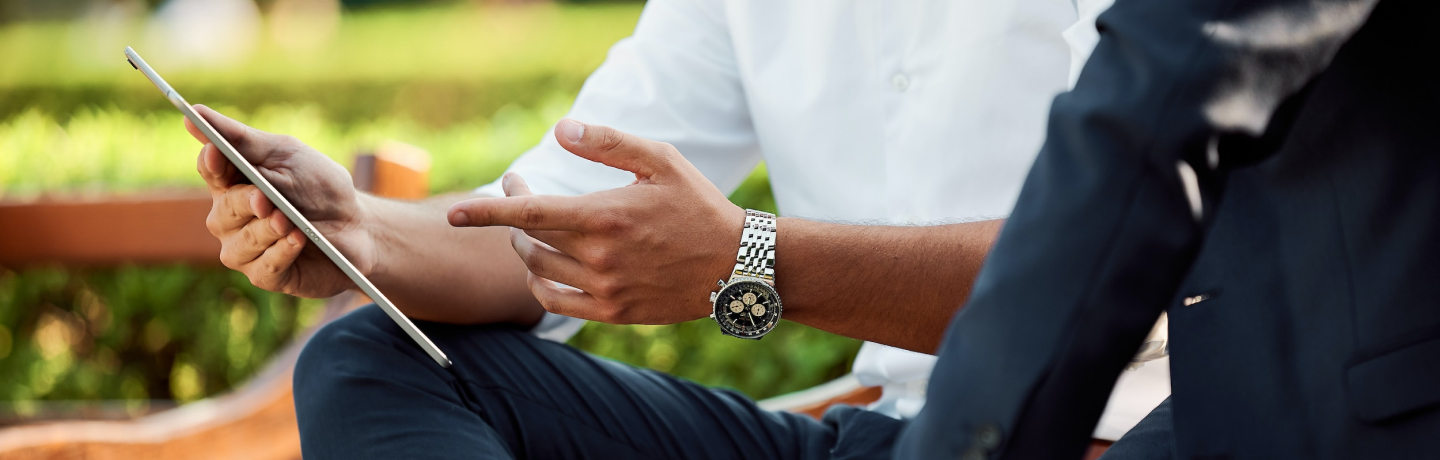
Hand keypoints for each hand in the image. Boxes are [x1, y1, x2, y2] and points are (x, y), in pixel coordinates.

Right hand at [187, 105, 371, 297]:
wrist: (359, 227)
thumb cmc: (320, 187)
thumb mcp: (287, 155)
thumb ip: (243, 139)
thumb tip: (195, 112)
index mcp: (233, 182)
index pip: (210, 169)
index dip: (212, 162)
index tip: (218, 152)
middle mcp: (231, 218)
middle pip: (223, 210)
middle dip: (245, 203)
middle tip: (265, 199)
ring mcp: (245, 249)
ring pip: (240, 243)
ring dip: (268, 230)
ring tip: (291, 222)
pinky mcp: (267, 275)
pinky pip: (263, 268)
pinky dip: (282, 252)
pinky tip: (299, 240)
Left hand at [447, 119, 744, 323]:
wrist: (736, 265)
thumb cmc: (698, 205)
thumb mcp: (660, 161)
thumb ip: (608, 143)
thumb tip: (560, 130)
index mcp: (604, 216)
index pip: (529, 213)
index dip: (486, 212)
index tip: (454, 213)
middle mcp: (599, 257)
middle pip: (529, 239)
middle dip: (512, 215)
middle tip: (520, 191)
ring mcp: (605, 290)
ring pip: (539, 270)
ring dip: (525, 247)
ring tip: (532, 228)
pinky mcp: (613, 313)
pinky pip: (554, 302)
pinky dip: (538, 284)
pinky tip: (541, 268)